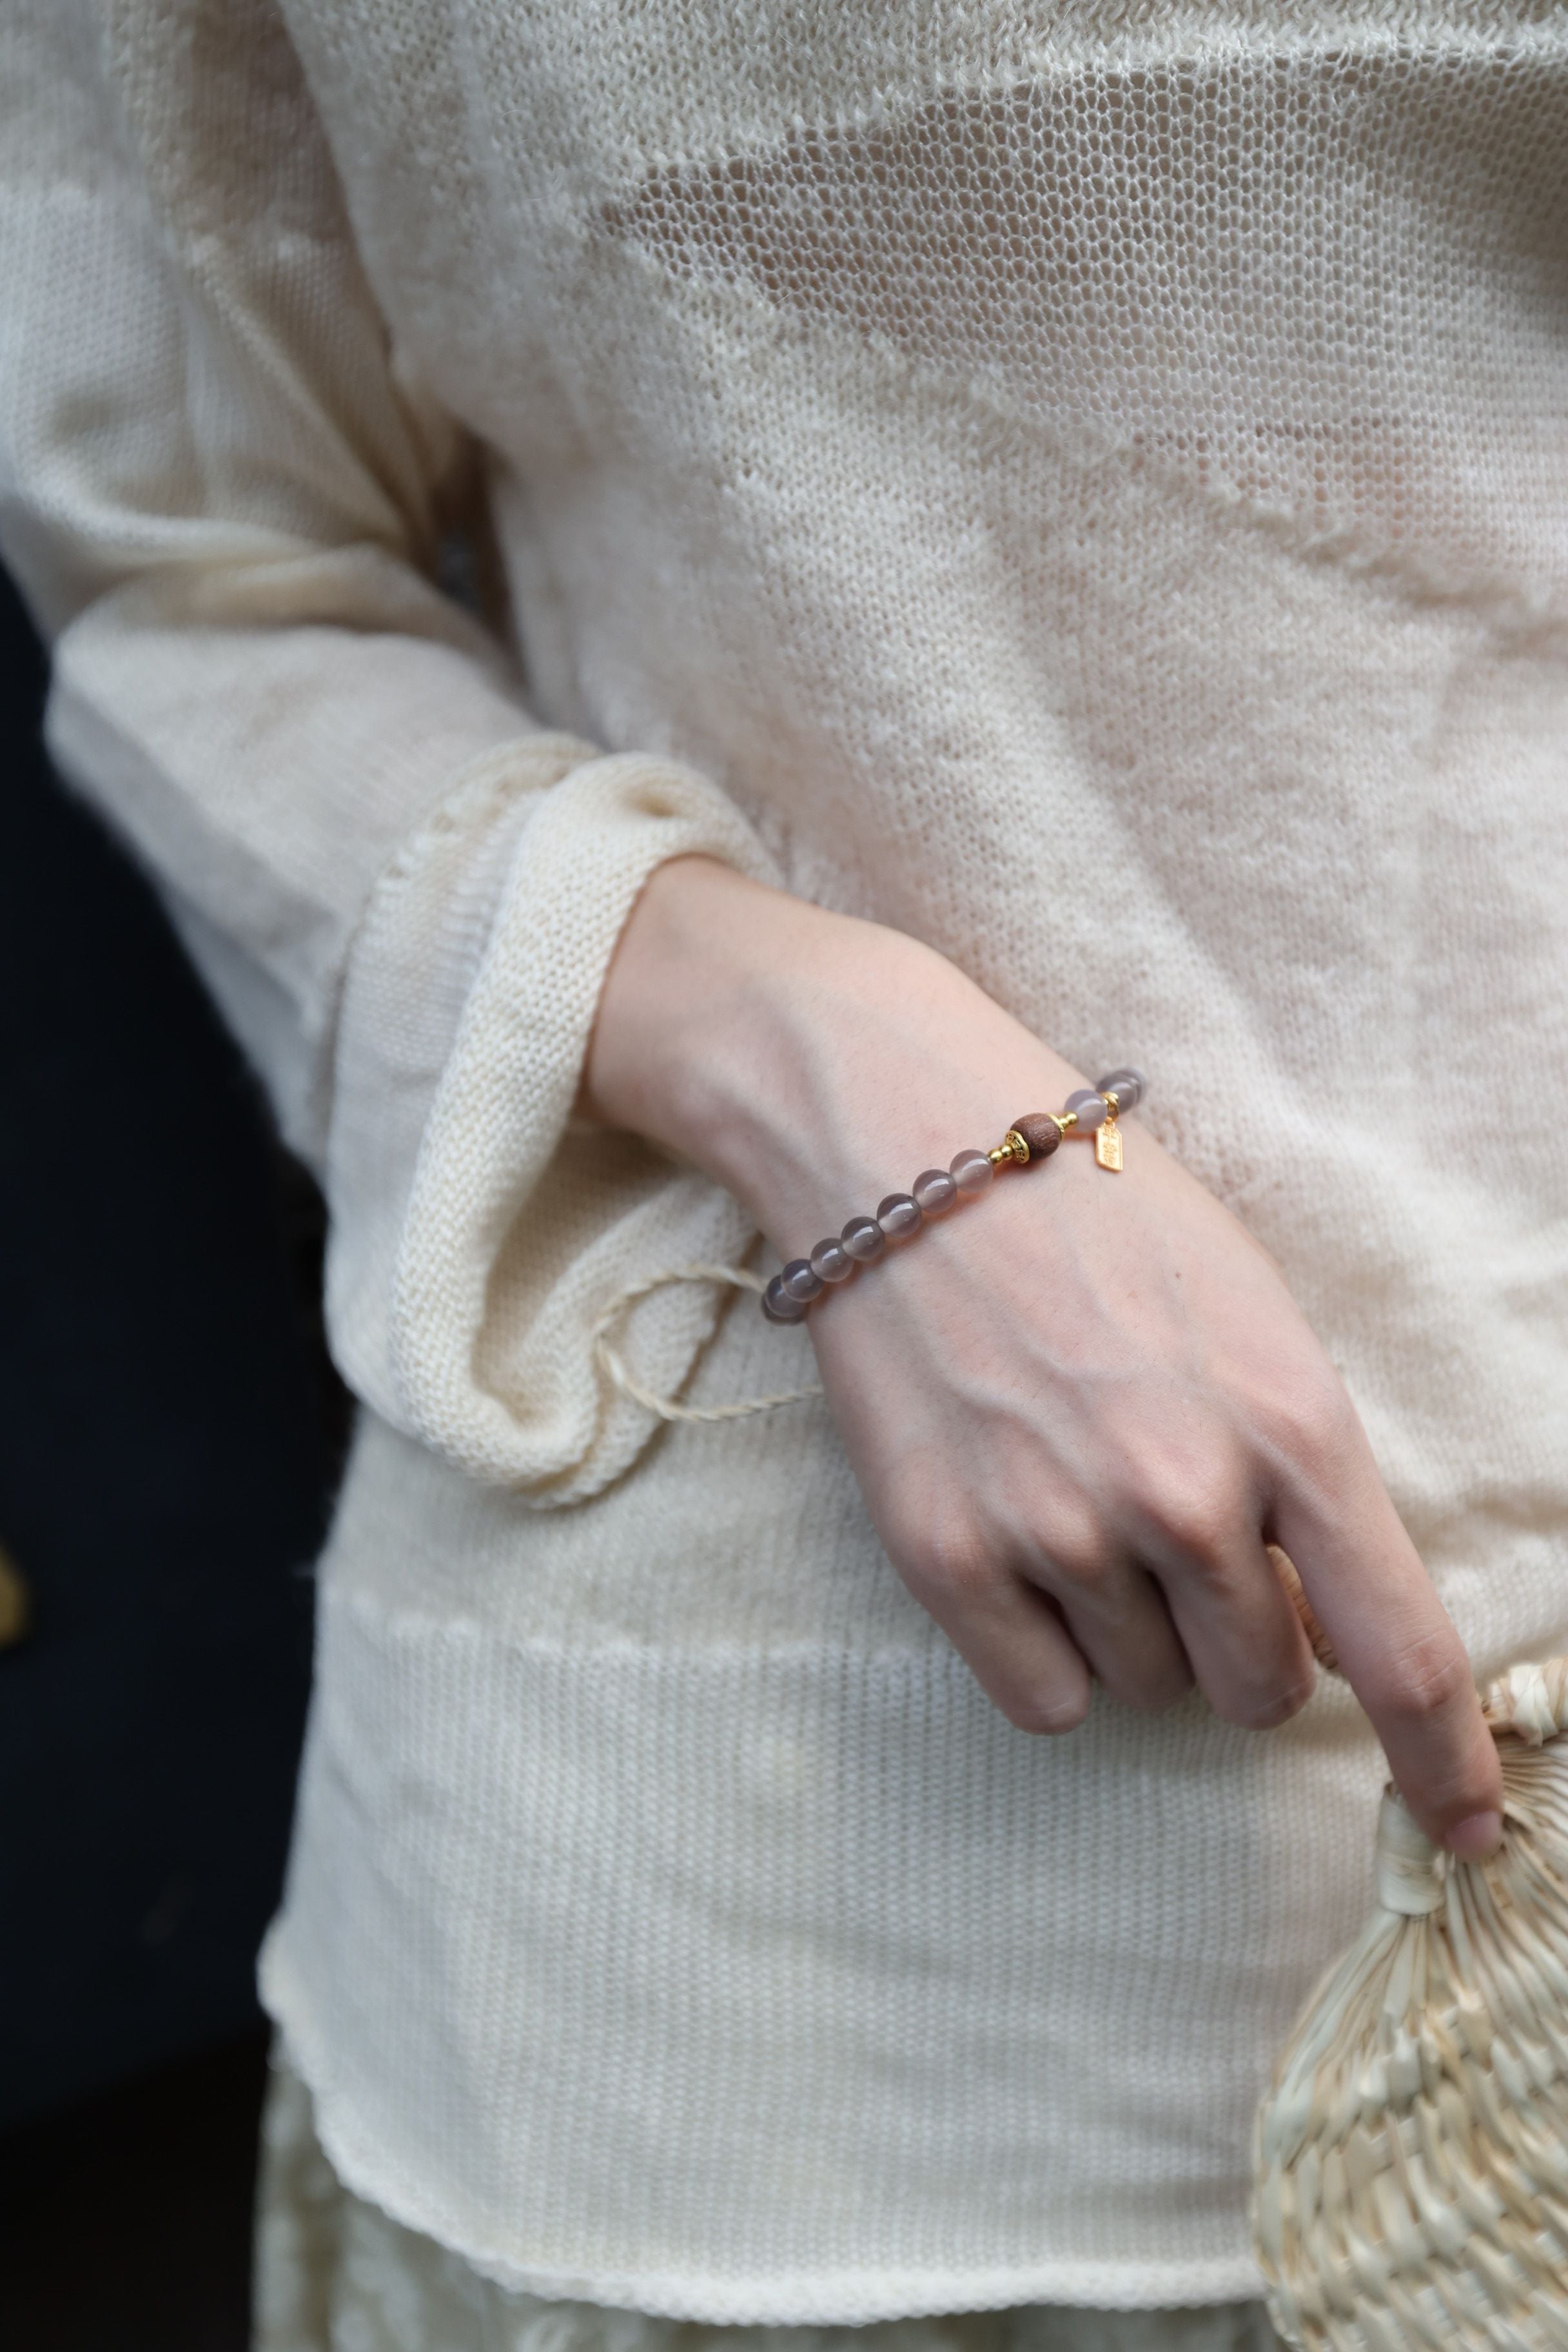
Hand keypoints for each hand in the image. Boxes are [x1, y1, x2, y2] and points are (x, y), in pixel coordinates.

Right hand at [584, 857, 1503, 1855]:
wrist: (910, 1152)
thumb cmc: (1098, 1216)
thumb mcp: (1252, 1317)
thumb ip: (1308, 1475)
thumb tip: (1339, 1631)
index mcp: (1290, 1425)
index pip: (1402, 1651)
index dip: (1446, 1764)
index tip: (1468, 1829)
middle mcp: (1185, 1496)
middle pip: (1263, 1688)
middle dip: (1243, 1637)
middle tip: (1179, 1532)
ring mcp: (1059, 1532)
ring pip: (1150, 1691)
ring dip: (1136, 1626)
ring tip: (1077, 1494)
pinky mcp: (947, 1558)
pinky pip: (1045, 1700)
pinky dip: (1049, 1650)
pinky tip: (1022, 1546)